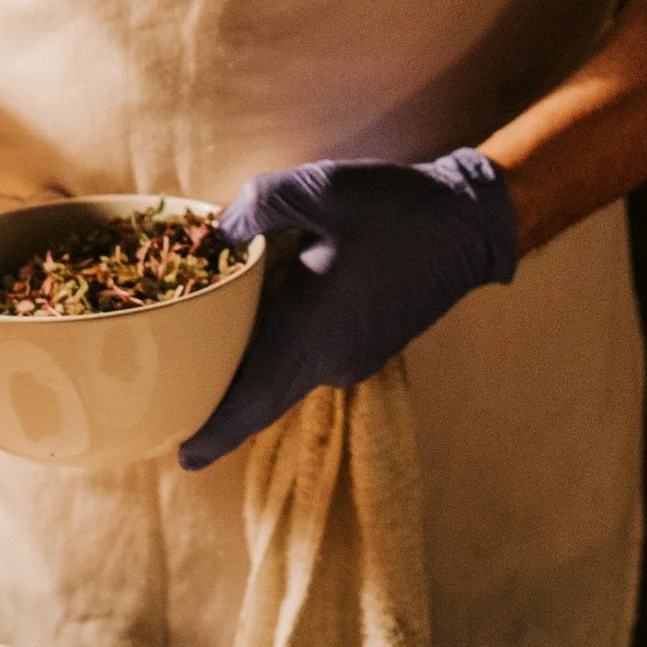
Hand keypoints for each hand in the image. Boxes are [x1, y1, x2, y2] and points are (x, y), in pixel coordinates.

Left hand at [178, 147, 518, 469]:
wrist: (469, 225)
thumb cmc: (396, 208)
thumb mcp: (322, 187)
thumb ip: (259, 205)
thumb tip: (216, 232)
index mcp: (313, 332)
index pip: (254, 401)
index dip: (215, 434)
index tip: (184, 459)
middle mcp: (330, 361)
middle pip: (262, 400)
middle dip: (220, 412)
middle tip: (177, 420)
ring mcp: (352, 362)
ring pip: (284, 380)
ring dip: (249, 375)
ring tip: (204, 362)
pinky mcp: (364, 351)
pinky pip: (307, 364)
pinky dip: (278, 355)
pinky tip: (257, 326)